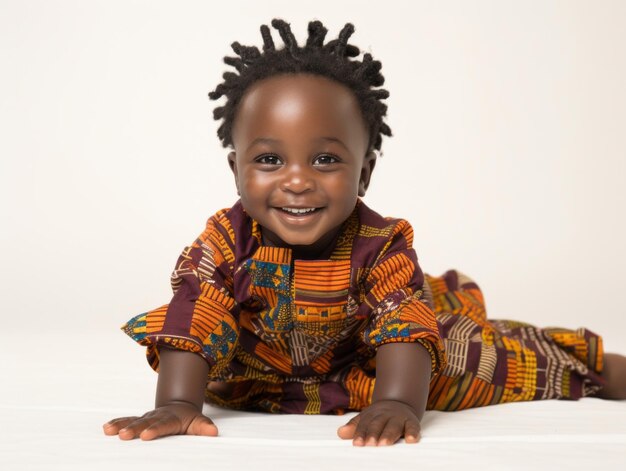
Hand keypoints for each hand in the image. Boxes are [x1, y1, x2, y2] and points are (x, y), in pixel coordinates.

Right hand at [102, 401, 217, 440]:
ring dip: (121, 425)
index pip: (163, 425)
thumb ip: (203, 427)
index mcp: (171, 419)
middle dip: (134, 428)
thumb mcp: (198, 422)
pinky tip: (106, 428)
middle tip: (124, 435)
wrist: (179, 408)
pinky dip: (117, 423)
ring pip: (133, 420)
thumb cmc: (189, 420)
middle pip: (145, 422)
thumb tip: (213, 432)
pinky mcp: (139, 420)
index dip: (155, 429)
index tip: (146, 435)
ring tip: (109, 431)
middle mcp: (156, 416)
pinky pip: (127, 420)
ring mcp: (147, 417)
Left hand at [336, 400, 420, 445]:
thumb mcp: (365, 419)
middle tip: (370, 444)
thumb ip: (354, 427)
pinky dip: (412, 433)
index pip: (364, 424)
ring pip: (394, 426)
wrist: (399, 402)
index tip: (357, 444)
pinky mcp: (411, 422)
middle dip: (374, 434)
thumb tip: (340, 432)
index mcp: (372, 414)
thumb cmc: (379, 416)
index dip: (360, 433)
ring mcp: (398, 418)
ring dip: (389, 434)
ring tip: (384, 444)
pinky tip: (411, 440)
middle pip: (378, 424)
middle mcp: (385, 415)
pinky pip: (413, 427)